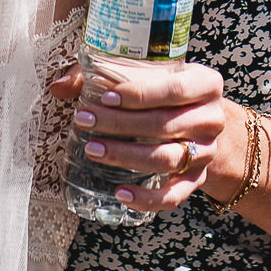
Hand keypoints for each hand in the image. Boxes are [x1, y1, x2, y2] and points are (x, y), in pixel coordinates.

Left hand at [49, 58, 227, 212]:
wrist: (200, 120)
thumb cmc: (163, 89)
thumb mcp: (145, 72)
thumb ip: (102, 72)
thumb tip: (58, 86)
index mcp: (205, 84)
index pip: (174, 89)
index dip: (139, 95)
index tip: (105, 97)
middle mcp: (212, 119)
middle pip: (164, 125)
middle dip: (120, 125)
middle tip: (85, 120)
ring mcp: (207, 152)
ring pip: (166, 158)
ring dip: (126, 156)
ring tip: (93, 150)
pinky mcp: (197, 179)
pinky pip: (174, 195)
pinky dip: (147, 198)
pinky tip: (120, 193)